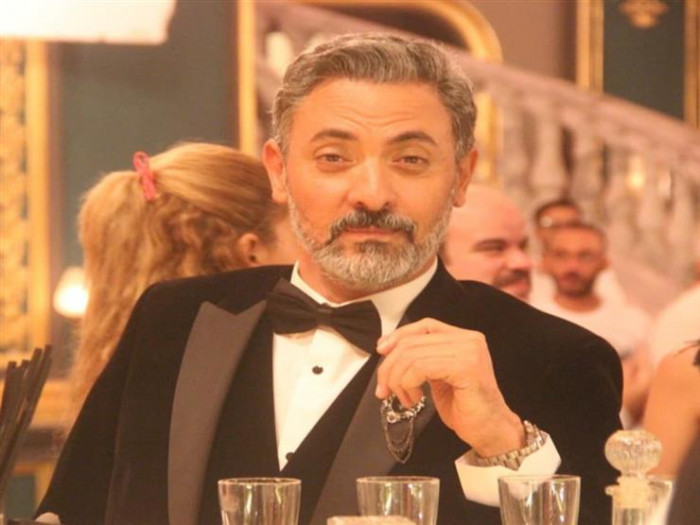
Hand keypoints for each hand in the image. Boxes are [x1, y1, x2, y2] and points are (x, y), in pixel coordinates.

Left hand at [375, 318, 524, 456]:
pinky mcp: (465, 367)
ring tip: (404, 399)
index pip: (424, 325)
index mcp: (464, 338)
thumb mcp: (438, 377)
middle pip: (413, 341)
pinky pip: (420, 368)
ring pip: (412, 355)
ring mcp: (469, 351)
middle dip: (389, 366)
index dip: (399, 335)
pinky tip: (415, 400)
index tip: (381, 351)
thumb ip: (422, 359)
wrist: (491, 432)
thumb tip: (388, 348)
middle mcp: (469, 340)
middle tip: (384, 389)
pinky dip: (408, 385)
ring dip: (398, 381)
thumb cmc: (466, 409)